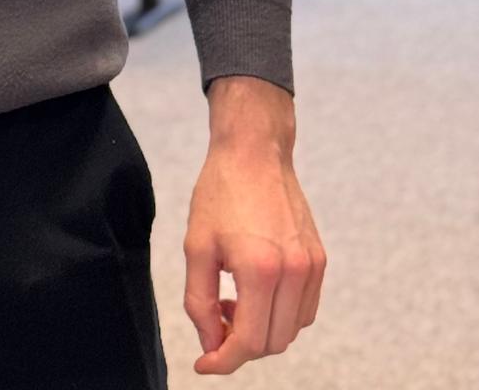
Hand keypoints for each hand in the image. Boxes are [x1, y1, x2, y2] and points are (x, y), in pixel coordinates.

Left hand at [183, 140, 325, 374]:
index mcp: (260, 270)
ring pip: (291, 331)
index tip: (203, 363)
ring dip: (261, 331)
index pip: (248, 341)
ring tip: (232, 302)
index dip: (223, 360)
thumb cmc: (220, 193)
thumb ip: (200, 302)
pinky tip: (256, 292)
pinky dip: (281, 315)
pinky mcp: (319, 259)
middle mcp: (294, 272)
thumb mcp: (197, 247)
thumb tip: (210, 344)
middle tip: (215, 323)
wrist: (254, 151)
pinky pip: (304, 309)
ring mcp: (312, 266)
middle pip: (272, 343)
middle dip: (240, 346)